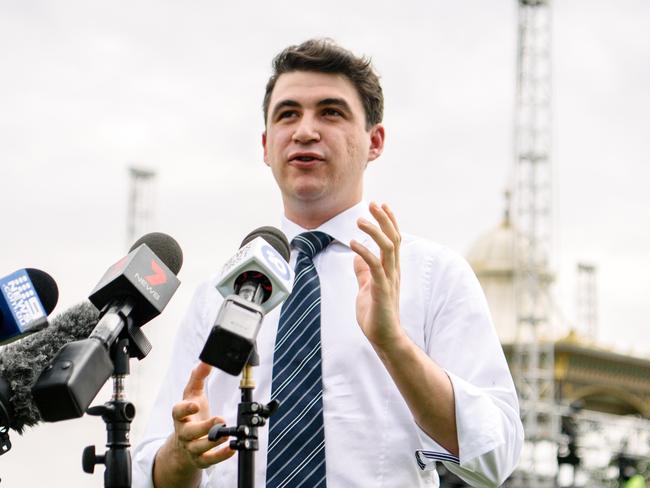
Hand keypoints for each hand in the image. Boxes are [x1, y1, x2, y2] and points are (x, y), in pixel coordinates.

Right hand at [171, 362, 234, 468]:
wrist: (184, 442)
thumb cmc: (190, 415)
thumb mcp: (193, 394)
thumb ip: (198, 376)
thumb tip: (207, 360)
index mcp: (180, 416)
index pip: (177, 412)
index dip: (185, 409)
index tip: (195, 404)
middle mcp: (184, 433)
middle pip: (189, 433)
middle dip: (204, 427)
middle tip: (219, 419)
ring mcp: (191, 447)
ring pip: (199, 448)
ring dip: (214, 441)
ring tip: (226, 434)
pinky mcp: (200, 459)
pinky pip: (209, 460)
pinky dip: (221, 455)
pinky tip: (232, 448)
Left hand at [350, 202, 403, 349]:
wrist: (384, 338)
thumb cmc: (376, 315)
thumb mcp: (367, 288)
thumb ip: (363, 272)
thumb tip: (357, 257)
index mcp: (391, 270)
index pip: (394, 239)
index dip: (389, 221)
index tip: (382, 205)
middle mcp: (393, 271)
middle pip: (393, 238)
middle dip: (384, 219)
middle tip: (373, 203)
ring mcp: (389, 280)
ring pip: (387, 248)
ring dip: (375, 231)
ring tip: (360, 220)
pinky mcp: (382, 290)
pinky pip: (375, 266)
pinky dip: (364, 252)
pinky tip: (353, 243)